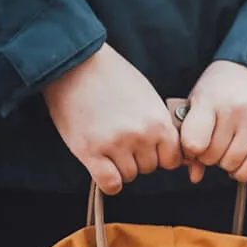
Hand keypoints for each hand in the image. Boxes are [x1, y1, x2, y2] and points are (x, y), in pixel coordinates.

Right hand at [43, 43, 182, 194]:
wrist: (75, 62)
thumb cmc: (112, 77)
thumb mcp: (147, 97)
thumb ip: (159, 123)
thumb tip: (171, 150)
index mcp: (158, 122)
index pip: (172, 159)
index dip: (160, 156)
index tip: (147, 147)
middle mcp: (141, 136)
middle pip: (149, 168)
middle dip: (137, 158)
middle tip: (120, 138)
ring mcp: (116, 144)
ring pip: (129, 176)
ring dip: (119, 166)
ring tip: (107, 144)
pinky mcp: (90, 151)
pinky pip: (110, 184)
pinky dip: (108, 182)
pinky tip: (102, 168)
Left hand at [179, 61, 246, 183]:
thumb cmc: (225, 86)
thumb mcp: (202, 100)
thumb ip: (193, 135)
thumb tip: (194, 176)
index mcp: (210, 98)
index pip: (193, 142)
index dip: (191, 151)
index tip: (195, 146)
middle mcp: (234, 109)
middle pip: (213, 156)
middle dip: (209, 157)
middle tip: (213, 147)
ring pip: (233, 163)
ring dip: (226, 164)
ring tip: (227, 152)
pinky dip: (244, 172)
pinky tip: (239, 166)